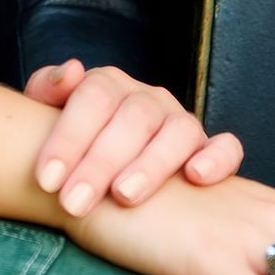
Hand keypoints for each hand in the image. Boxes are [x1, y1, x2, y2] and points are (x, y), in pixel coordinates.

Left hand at [23, 59, 242, 214]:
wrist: (107, 163)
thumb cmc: (74, 143)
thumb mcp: (50, 114)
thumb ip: (48, 89)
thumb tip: (70, 72)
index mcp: (110, 84)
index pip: (93, 97)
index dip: (68, 137)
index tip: (47, 180)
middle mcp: (149, 99)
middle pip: (133, 117)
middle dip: (101, 162)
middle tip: (74, 201)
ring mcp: (181, 123)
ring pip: (178, 132)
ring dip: (151, 164)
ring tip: (124, 195)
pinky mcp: (210, 151)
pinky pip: (227, 148)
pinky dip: (217, 159)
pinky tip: (196, 176)